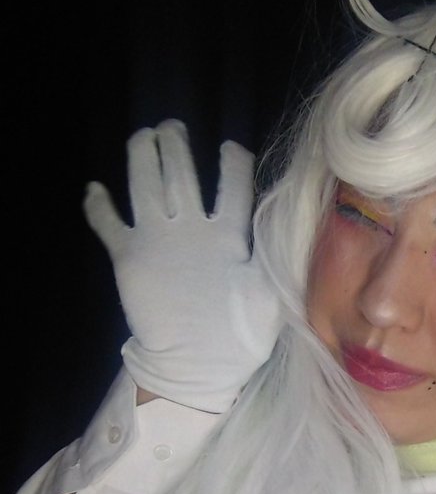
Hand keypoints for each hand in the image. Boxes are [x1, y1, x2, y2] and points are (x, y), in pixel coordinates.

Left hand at [84, 119, 281, 411]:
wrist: (197, 366)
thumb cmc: (240, 336)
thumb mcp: (271, 294)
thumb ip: (272, 256)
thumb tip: (285, 227)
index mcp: (229, 237)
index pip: (233, 184)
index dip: (232, 161)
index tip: (229, 148)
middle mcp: (191, 228)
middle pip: (180, 171)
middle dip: (174, 143)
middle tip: (171, 128)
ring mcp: (156, 240)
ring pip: (143, 183)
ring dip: (141, 154)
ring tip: (142, 136)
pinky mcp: (128, 257)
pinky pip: (107, 223)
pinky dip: (97, 205)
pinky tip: (93, 189)